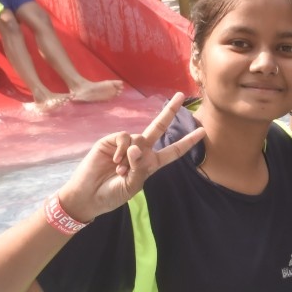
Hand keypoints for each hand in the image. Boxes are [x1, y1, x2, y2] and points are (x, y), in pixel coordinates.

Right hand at [55, 93, 203, 222]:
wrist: (88, 195)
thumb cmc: (112, 194)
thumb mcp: (133, 185)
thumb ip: (139, 167)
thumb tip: (136, 147)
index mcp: (151, 164)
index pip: (173, 151)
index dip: (187, 142)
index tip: (202, 132)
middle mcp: (141, 151)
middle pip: (159, 128)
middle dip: (170, 112)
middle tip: (182, 95)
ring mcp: (126, 145)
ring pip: (139, 138)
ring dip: (132, 156)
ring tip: (120, 170)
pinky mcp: (111, 141)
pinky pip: (124, 137)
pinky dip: (122, 149)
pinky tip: (115, 161)